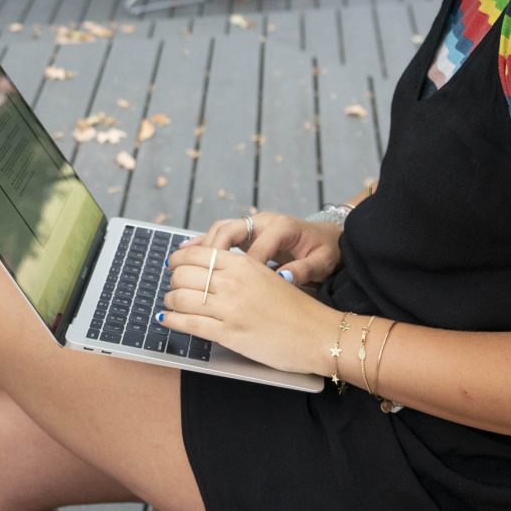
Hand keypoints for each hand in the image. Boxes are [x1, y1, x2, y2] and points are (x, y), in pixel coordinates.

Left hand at [159, 241, 336, 377]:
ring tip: (171, 304)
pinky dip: (172, 320)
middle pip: (183, 274)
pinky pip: (188, 323)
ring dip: (170, 301)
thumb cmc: (295, 308)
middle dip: (173, 282)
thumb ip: (238, 270)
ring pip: (180, 297)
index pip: (196, 254)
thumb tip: (206, 269)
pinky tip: (167, 319)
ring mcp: (230, 308)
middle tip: (174, 288)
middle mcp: (234, 282)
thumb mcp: (266, 276)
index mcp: (244, 264)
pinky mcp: (229, 334)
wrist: (318, 334)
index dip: (178, 260)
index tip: (174, 266)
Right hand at [189, 211, 340, 285]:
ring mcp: (251, 224)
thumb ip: (304, 269)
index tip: (237, 289)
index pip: (258, 246)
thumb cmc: (324, 251)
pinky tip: (184, 253)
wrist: (326, 238)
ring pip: (219, 230)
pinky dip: (201, 244)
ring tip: (184, 267)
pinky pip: (218, 234)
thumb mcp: (322, 262)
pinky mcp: (244, 232)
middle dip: (212, 253)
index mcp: (282, 227)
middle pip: (229, 230)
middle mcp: (262, 221)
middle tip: (200, 276)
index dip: (246, 267)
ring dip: (203, 248)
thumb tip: (284, 276)